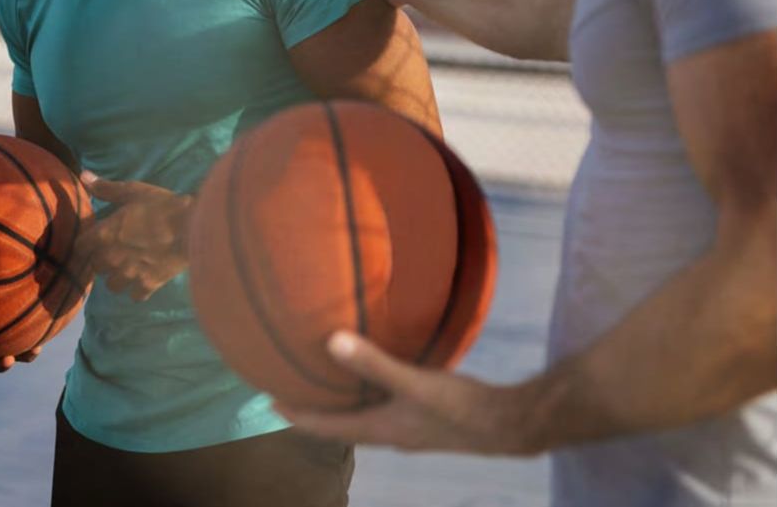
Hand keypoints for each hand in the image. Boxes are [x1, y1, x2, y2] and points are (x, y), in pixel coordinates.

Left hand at [74, 172, 193, 301]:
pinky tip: (145, 280)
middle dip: (103, 261)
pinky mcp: (148, 285)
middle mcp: (111, 258)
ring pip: (112, 286)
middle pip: (96, 268)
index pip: (80, 247)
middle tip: (115, 253)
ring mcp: (129, 275)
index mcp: (104, 234)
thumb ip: (106, 188)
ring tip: (129, 269)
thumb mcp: (133, 192)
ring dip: (118, 278)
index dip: (86, 244)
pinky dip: (138, 290)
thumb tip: (83, 176)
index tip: (95, 241)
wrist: (191, 228)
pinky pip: (135, 296)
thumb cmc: (162, 206)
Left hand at [274, 332, 540, 455]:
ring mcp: (407, 429)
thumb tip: (332, 342)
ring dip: (340, 402)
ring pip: (362, 417)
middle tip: (290, 386)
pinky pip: (382, 408)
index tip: (269, 399)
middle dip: (313, 408)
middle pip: (339, 425)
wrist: (507, 424)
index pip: (325, 426)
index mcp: (380, 429)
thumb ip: (375, 363)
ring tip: (324, 379)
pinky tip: (374, 375)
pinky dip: (367, 395)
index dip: (296, 414)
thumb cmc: (460, 407)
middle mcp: (388, 434)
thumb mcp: (416, 382)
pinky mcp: (424, 420)